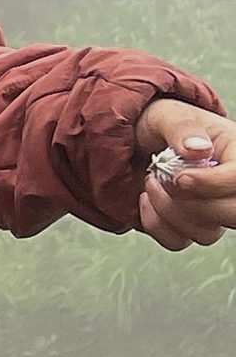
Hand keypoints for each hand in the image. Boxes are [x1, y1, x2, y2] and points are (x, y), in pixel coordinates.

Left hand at [138, 97, 233, 249]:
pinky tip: (146, 199)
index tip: (179, 177)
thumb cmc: (158, 125)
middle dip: (190, 202)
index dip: (212, 184)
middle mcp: (229, 186)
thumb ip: (183, 128)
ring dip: (169, 211)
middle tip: (162, 178)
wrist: (131, 141)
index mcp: (234, 155)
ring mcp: (212, 209)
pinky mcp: (188, 225)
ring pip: (206, 233)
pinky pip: (179, 241)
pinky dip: (156, 225)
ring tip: (152, 182)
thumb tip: (199, 149)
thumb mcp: (168, 115)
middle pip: (233, 215)